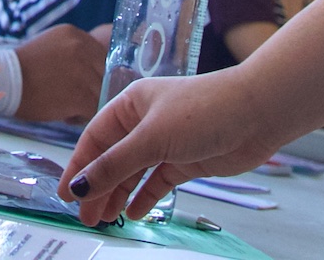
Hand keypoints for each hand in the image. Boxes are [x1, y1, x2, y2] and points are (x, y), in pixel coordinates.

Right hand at [12, 24, 105, 121]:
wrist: (2, 81)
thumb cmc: (21, 69)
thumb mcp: (50, 46)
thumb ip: (73, 52)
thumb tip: (91, 69)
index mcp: (75, 35)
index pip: (102, 56)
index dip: (95, 73)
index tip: (84, 84)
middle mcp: (83, 48)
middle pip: (105, 74)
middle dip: (94, 88)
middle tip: (76, 98)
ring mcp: (84, 71)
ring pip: (102, 93)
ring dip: (89, 103)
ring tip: (68, 107)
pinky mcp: (81, 95)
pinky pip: (95, 109)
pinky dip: (82, 116)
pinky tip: (66, 116)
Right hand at [60, 68, 285, 223]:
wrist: (256, 113)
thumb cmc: (204, 111)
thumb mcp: (152, 138)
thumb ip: (115, 165)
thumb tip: (81, 185)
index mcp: (131, 105)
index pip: (95, 139)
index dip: (79, 167)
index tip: (67, 195)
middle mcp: (145, 122)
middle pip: (113, 159)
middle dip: (98, 187)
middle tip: (87, 217)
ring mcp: (166, 142)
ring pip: (134, 172)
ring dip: (119, 194)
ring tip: (107, 219)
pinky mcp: (186, 160)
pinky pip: (157, 181)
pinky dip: (145, 196)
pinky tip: (134, 211)